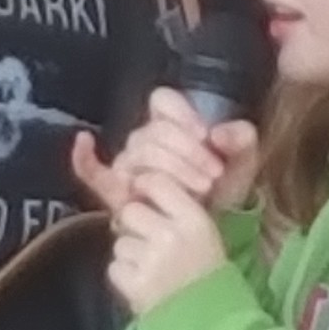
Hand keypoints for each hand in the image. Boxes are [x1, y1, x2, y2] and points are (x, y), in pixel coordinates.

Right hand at [73, 88, 258, 220]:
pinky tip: (84, 142)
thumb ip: (241, 140)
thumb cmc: (227, 190)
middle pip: (152, 132)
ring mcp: (130, 166)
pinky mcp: (118, 193)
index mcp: (173, 123)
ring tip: (201, 189)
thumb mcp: (244, 163)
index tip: (205, 136)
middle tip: (213, 176)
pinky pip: (92, 172)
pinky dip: (84, 158)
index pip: (162, 100)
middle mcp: (146, 141)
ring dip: (170, 170)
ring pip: (137, 156)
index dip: (182, 114)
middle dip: (186, 153)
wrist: (219, 229)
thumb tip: (218, 134)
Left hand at [108, 169, 225, 315]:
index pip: (157, 183)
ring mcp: (151, 261)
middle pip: (130, 211)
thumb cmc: (207, 275)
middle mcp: (171, 236)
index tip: (142, 195)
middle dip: (132, 224)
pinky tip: (142, 283)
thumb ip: (175, 211)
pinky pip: (114, 268)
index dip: (143, 187)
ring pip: (120, 243)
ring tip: (149, 268)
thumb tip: (136, 190)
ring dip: (129, 254)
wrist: (212, 323)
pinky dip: (124, 276)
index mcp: (194, 220)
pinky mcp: (136, 285)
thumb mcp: (202, 234)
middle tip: (146, 240)